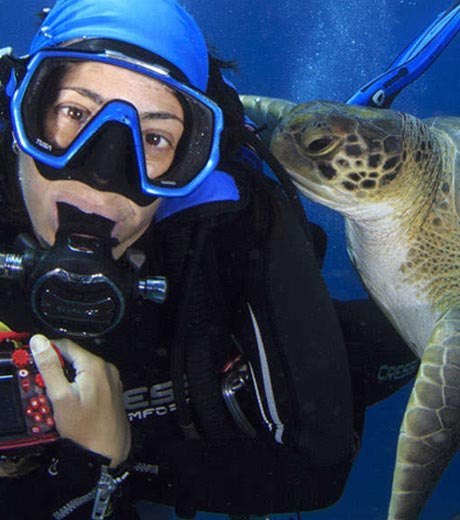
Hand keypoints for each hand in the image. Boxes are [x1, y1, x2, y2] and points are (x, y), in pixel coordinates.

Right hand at [29, 334, 130, 467]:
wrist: (107, 451)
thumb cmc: (84, 427)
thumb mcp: (60, 396)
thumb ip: (49, 367)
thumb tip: (39, 342)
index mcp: (94, 364)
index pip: (66, 345)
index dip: (47, 351)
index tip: (35, 363)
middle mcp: (106, 368)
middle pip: (75, 358)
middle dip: (57, 367)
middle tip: (44, 383)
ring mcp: (112, 379)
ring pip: (83, 370)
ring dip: (68, 378)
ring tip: (57, 395)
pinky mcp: (112, 390)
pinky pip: (92, 380)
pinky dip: (79, 385)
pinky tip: (72, 401)